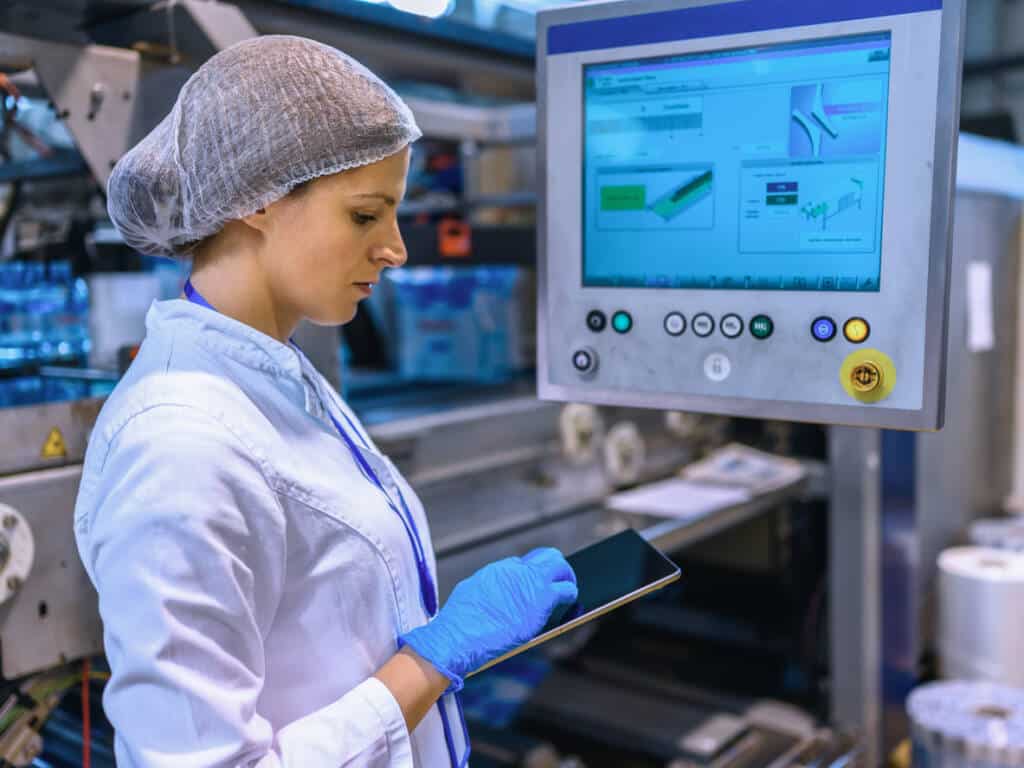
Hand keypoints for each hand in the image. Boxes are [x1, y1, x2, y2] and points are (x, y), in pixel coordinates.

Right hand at [399, 547, 577, 690]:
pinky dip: (570, 594)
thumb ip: (489, 591)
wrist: (458, 636)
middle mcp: (515, 570)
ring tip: (568, 589)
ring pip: (558, 566)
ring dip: (565, 577)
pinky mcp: (541, 599)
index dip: (529, 576)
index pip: (522, 565)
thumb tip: (499, 596)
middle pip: (545, 556)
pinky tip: (570, 604)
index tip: (532, 588)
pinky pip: (566, 590)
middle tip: (558, 582)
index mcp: (497, 571)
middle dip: (554, 567)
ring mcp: (529, 582)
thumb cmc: (458, 624)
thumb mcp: (472, 595)